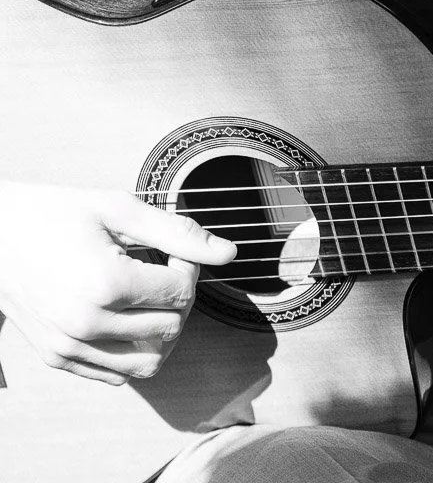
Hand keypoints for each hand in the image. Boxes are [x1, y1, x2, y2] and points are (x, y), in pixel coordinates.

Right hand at [0, 182, 235, 383]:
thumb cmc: (52, 215)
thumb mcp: (118, 209)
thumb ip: (178, 232)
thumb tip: (228, 253)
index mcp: (104, 283)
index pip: (181, 291)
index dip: (186, 265)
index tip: (171, 250)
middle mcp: (86, 322)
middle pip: (172, 326)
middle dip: (177, 296)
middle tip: (159, 269)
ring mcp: (69, 345)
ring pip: (150, 360)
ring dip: (160, 330)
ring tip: (146, 297)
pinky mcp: (58, 358)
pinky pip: (117, 374)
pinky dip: (133, 350)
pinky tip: (126, 316)